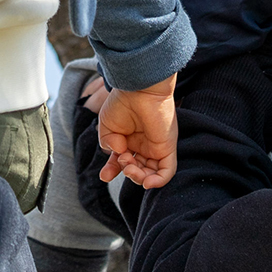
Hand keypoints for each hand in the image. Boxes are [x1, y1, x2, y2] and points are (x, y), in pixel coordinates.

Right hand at [96, 75, 177, 189]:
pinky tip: (146, 182)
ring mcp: (156, 147)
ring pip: (150, 174)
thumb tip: (119, 155)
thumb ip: (108, 144)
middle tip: (121, 161)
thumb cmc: (122, 102)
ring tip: (129, 167)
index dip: (113, 171)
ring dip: (139, 178)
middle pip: (137, 170)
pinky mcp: (167, 148)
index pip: (122, 162)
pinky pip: (166, 172)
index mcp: (128, 139)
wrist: (138, 89)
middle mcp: (143, 145)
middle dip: (127, 173)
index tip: (105, 176)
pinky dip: (157, 182)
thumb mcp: (106, 126)